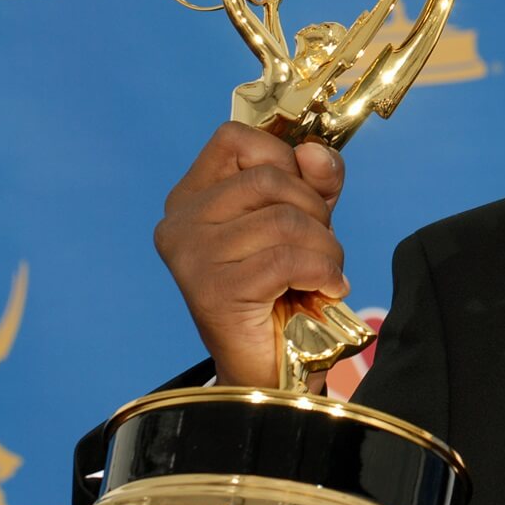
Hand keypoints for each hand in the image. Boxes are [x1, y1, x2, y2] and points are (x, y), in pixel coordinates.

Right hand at [155, 122, 347, 388]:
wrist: (272, 367)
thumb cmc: (285, 284)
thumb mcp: (306, 215)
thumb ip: (314, 178)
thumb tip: (313, 152)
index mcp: (191, 196)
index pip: (235, 138)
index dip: (283, 158)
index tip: (302, 195)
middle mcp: (179, 222)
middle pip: (268, 178)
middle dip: (314, 211)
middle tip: (318, 247)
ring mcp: (191, 256)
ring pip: (285, 220)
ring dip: (325, 247)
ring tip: (321, 273)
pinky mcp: (213, 291)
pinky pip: (288, 260)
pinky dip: (323, 272)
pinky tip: (324, 289)